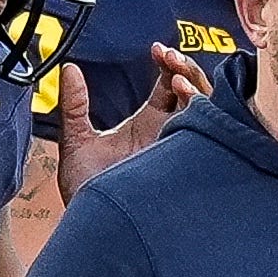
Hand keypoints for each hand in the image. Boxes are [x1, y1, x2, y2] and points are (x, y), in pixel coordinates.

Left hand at [54, 50, 204, 205]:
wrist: (93, 226)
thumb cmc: (87, 193)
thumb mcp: (77, 141)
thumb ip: (74, 105)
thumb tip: (69, 69)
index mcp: (149, 124)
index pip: (170, 85)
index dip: (169, 64)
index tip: (156, 51)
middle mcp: (170, 133)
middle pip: (194, 91)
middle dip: (185, 69)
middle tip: (167, 56)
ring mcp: (181, 148)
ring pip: (207, 107)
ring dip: (196, 85)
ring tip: (175, 73)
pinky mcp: (187, 163)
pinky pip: (208, 130)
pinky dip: (201, 107)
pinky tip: (183, 95)